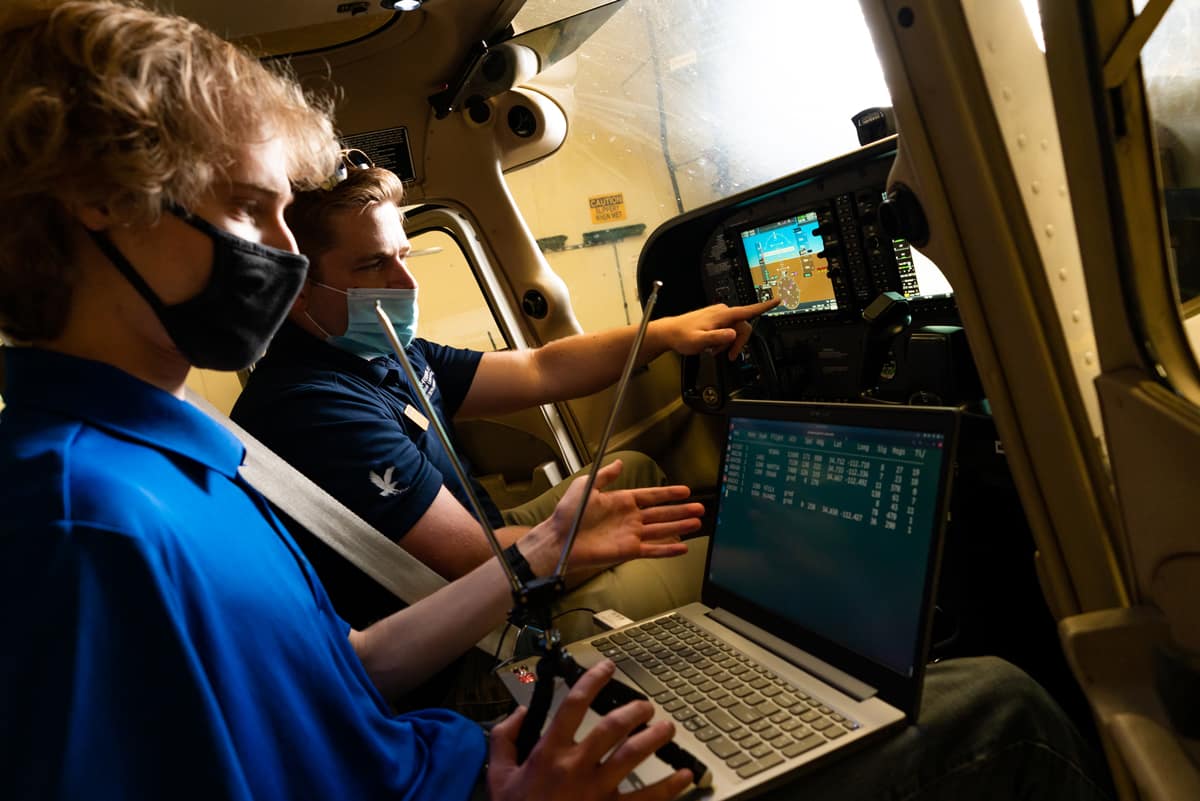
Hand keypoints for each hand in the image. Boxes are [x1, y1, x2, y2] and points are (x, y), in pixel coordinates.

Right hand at [487, 659, 692, 800]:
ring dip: (655, 738)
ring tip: (667, 728)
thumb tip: (520, 712)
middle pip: (612, 727)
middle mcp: (576, 767)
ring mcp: (597, 791)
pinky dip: (670, 787)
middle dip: (634, 710)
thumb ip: (505, 739)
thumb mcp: (498, 776)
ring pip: (633, 756)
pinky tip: (685, 776)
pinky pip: (646, 799)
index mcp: (549, 753)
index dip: (592, 681)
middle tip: (646, 705)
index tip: (607, 668)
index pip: (573, 705)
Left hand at [535, 459, 701, 573]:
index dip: (669, 493)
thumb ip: (605, 476)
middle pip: (662, 513)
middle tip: (700, 508)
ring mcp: (630, 535)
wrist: (560, 540)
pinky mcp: (628, 551)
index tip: (685, 491)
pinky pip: (653, 549)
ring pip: (661, 530)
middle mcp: (629, 518)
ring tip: (697, 523)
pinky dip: (668, 549)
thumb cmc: (568, 514)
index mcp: (621, 501)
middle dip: (681, 510)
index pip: (652, 496)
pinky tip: (682, 547)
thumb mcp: (586, 486)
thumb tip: (619, 462)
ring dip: (679, 526)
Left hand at [656, 299, 779, 360]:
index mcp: (722, 314)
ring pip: (735, 330)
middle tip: (728, 356)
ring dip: (728, 343)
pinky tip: (713, 346)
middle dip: (738, 343)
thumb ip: (717, 337)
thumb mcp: (700, 341)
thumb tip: (732, 334)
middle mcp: (722, 312)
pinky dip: (723, 341)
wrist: (669, 333)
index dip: (764, 306)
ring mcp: (719, 315)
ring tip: (715, 351)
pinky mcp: (715, 320)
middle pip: (743, 327)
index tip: (778, 300)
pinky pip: (727, 331)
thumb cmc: (682, 336)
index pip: (748, 309)